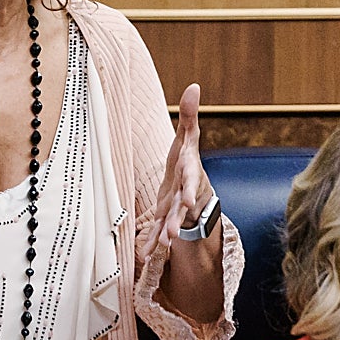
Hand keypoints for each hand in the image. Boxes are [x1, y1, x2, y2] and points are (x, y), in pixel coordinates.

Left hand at [143, 83, 214, 257]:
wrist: (191, 180)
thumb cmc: (187, 155)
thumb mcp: (188, 135)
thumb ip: (189, 113)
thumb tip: (194, 85)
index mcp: (189, 172)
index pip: (191, 180)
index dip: (191, 189)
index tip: (190, 198)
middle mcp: (186, 193)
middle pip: (183, 207)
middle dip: (178, 220)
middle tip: (173, 233)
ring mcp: (177, 207)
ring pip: (172, 222)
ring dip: (166, 234)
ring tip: (160, 246)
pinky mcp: (166, 216)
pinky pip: (159, 230)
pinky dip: (152, 242)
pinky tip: (145, 255)